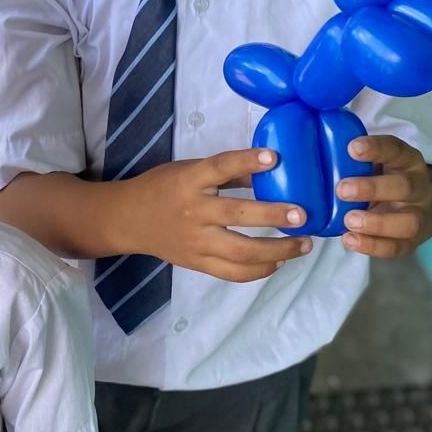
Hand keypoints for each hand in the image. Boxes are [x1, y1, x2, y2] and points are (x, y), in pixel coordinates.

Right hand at [128, 148, 313, 281]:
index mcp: (189, 181)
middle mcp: (194, 211)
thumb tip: (270, 170)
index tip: (274, 158)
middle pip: (237, 216)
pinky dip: (259, 270)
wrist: (128, 220)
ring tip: (303, 244)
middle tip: (302, 215)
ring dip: (277, 250)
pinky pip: (232, 273)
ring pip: (241, 253)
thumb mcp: (189, 171)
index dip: (247, 162)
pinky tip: (279, 262)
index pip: (220, 168)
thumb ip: (226, 174)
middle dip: (274, 216)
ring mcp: (196, 242)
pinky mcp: (197, 263)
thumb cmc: (163, 188)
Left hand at [338, 134, 431, 257]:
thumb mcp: (379, 163)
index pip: (396, 150)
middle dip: (372, 189)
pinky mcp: (412, 242)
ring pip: (407, 222)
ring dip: (376, 223)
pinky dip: (373, 246)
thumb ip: (356, 161)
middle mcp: (419, 188)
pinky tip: (350, 239)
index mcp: (408, 161)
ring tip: (349, 221)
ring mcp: (419, 216)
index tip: (352, 148)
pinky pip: (396, 247)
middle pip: (404, 187)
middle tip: (342, 190)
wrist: (422, 207)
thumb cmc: (387, 179)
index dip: (376, 148)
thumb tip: (310, 155)